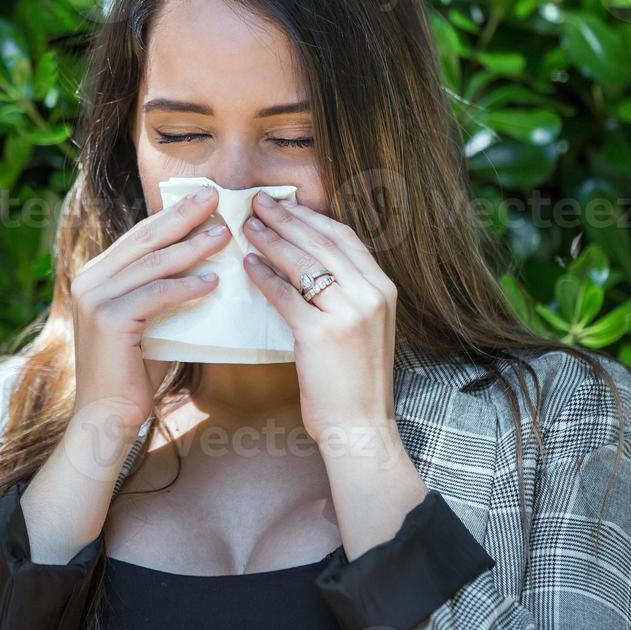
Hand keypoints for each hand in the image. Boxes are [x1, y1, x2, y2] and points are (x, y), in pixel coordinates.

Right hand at [67, 184, 227, 439]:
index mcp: (96, 276)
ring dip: (192, 247)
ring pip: (152, 264)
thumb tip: (205, 265)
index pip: (139, 236)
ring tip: (225, 234)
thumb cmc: (133, 374)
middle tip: (216, 196)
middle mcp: (89, 281)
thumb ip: (161, 292)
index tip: (204, 197)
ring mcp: (95, 299)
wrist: (107, 418)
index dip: (172, 214)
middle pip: (145, 239)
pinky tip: (213, 281)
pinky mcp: (107, 320)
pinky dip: (186, 286)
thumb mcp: (148, 322)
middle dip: (183, 215)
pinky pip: (155, 295)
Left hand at [241, 192, 429, 559]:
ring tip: (246, 226)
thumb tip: (313, 265)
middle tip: (258, 201)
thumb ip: (347, 295)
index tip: (287, 204)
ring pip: (303, 261)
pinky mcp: (322, 333)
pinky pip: (286, 295)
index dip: (312, 217)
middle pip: (322, 241)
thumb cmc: (355, 383)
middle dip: (287, 217)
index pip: (345, 238)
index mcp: (384, 289)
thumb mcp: (364, 328)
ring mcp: (349, 312)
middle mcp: (372, 294)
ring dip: (271, 239)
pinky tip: (247, 266)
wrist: (362, 428)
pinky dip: (264, 277)